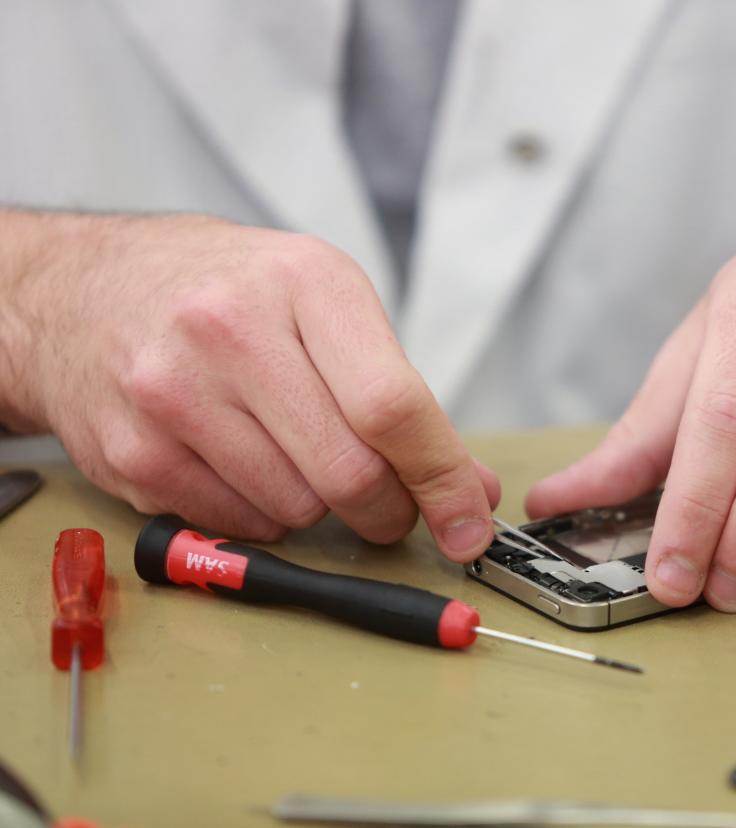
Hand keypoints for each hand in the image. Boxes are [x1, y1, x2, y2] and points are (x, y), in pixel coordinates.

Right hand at [2, 213, 497, 553]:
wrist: (89, 289)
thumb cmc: (230, 294)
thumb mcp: (326, 304)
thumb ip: (401, 394)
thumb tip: (468, 488)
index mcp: (305, 283)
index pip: (392, 406)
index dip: (441, 479)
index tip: (468, 523)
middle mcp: (231, 330)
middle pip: (349, 471)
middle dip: (388, 508)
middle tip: (388, 504)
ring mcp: (172, 393)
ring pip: (297, 509)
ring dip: (319, 507)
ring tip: (295, 455)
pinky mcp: (133, 452)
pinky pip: (239, 525)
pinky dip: (263, 515)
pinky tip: (245, 465)